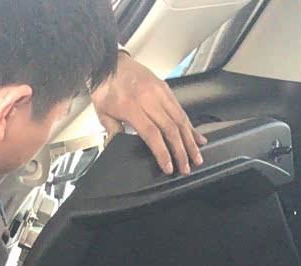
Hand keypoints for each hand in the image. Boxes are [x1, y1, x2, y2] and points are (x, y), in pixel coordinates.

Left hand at [90, 53, 206, 175]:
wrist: (110, 62)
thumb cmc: (105, 88)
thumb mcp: (102, 113)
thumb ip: (113, 132)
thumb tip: (116, 149)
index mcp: (131, 106)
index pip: (152, 134)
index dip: (162, 152)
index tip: (169, 167)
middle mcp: (149, 98)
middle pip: (170, 128)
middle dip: (181, 151)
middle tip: (186, 168)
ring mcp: (159, 91)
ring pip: (180, 119)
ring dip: (190, 140)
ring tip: (197, 156)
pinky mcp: (165, 88)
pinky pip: (180, 108)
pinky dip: (190, 124)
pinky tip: (197, 136)